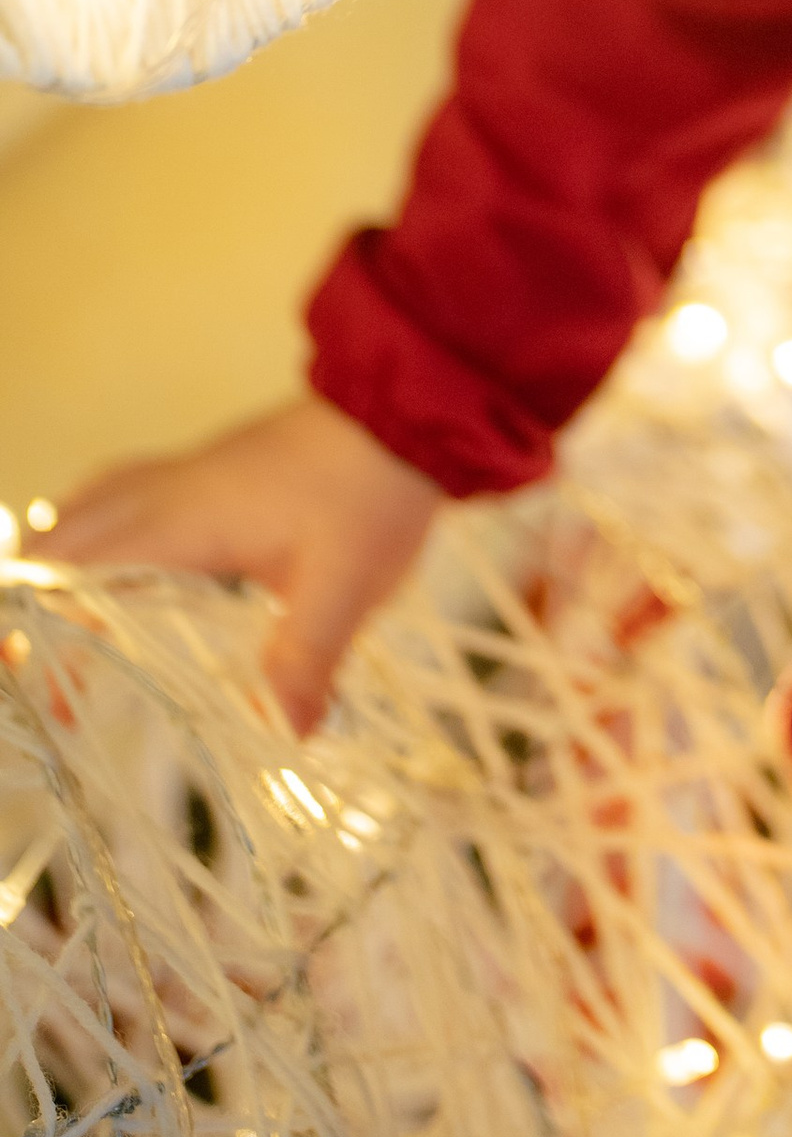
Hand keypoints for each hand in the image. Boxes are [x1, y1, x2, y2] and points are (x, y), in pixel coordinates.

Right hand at [45, 396, 441, 736]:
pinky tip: (126, 567)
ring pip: (92, 505)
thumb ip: (307, 660)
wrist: (408, 402)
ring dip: (63, 558)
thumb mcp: (345, 584)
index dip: (44, 629)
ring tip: (60, 625)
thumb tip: (285, 734)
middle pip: (64, 534)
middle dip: (35, 596)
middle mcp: (169, 491)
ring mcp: (189, 472)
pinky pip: (126, 492)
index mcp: (182, 521)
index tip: (50, 695)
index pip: (76, 571)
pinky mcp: (212, 468)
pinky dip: (100, 529)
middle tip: (36, 666)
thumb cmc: (373, 489)